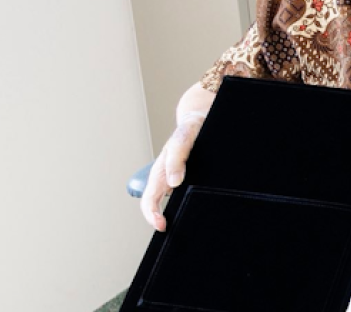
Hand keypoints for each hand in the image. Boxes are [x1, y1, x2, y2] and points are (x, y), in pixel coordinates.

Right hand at [140, 112, 206, 230]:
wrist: (200, 119)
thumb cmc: (190, 128)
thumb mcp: (184, 138)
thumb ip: (177, 158)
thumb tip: (174, 183)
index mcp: (160, 172)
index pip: (150, 200)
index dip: (152, 216)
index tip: (162, 226)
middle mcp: (166, 178)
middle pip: (158, 206)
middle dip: (162, 221)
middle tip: (176, 231)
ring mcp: (176, 180)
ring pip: (172, 202)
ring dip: (177, 214)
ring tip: (186, 225)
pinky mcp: (189, 180)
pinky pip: (185, 196)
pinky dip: (188, 205)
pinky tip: (198, 210)